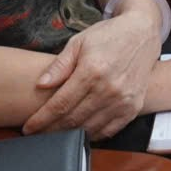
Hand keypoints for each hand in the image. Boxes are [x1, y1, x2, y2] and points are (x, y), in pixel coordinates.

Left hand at [23, 6, 161, 138]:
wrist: (141, 33)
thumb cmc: (108, 36)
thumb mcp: (79, 42)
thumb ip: (59, 65)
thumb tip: (40, 84)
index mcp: (91, 71)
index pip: (60, 104)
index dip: (42, 119)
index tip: (28, 128)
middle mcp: (108, 89)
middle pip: (73, 119)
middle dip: (51, 130)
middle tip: (37, 135)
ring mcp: (123, 101)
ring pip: (89, 129)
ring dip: (69, 136)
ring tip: (54, 136)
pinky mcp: (133, 108)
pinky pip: (109, 131)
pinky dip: (92, 135)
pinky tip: (79, 133)